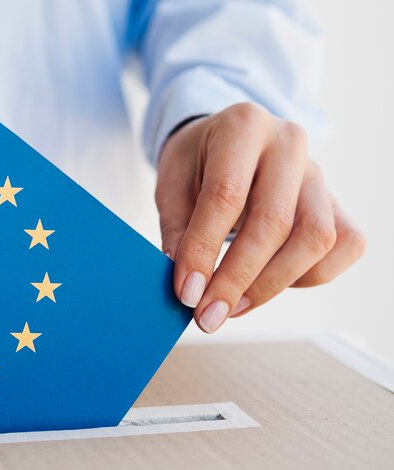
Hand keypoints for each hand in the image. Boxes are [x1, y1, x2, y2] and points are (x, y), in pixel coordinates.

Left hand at [156, 103, 365, 332]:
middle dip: (237, 279)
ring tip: (232, 306)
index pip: (226, 196)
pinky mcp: (337, 202)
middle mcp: (289, 144)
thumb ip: (177, 229)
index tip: (186, 293)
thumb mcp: (172, 183)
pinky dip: (309, 276)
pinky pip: (344, 247)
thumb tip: (188, 285)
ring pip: (315, 238)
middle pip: (274, 221)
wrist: (229, 142)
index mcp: (242, 126)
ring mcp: (319, 173)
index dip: (204, 250)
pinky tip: (270, 282)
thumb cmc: (197, 163)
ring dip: (272, 284)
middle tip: (208, 316)